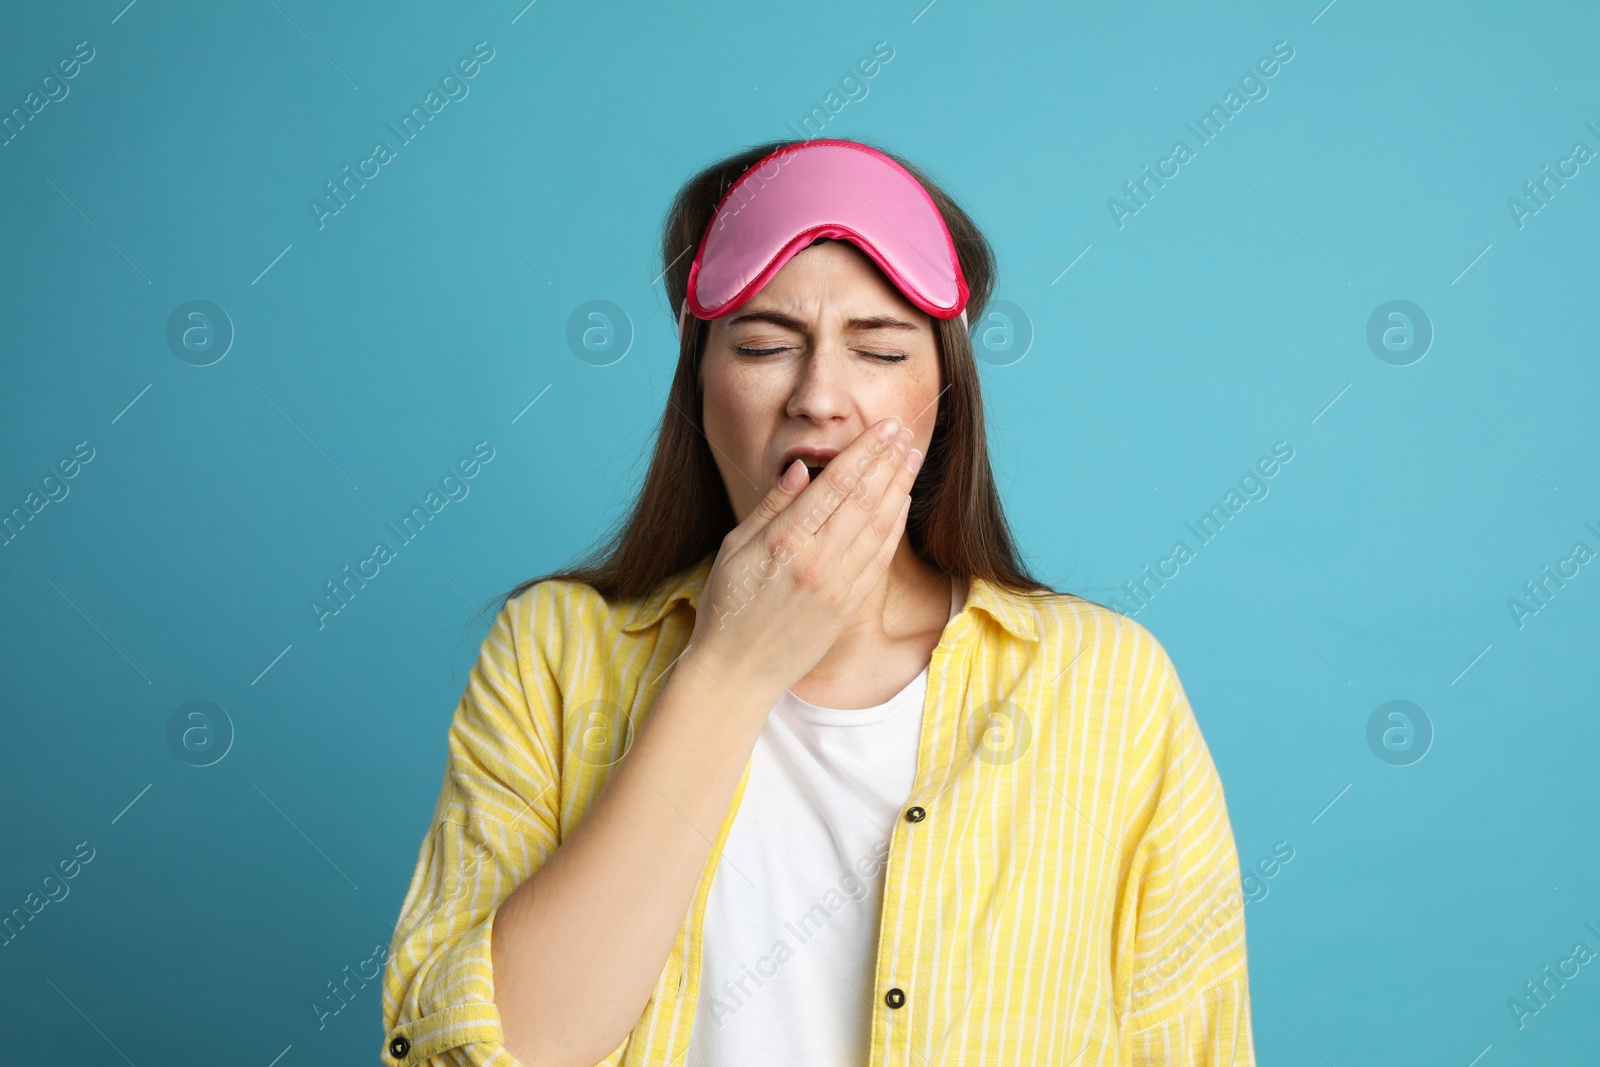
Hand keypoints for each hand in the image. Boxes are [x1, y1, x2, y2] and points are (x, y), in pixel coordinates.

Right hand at [682, 416, 921, 699]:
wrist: (737, 672)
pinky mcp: (848, 607)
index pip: (836, 484)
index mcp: (785, 541)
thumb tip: (799, 467)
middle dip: (888, 461)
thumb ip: (771, 507)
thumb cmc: (726, 607)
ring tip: (912, 458)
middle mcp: (817, 562)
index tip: (884, 428)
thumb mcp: (734, 548)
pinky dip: (894, 528)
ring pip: (879, 526)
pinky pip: (879, 559)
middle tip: (906, 432)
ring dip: (899, 487)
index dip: (865, 451)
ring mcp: (837, 586)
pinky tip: (902, 504)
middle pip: (864, 499)